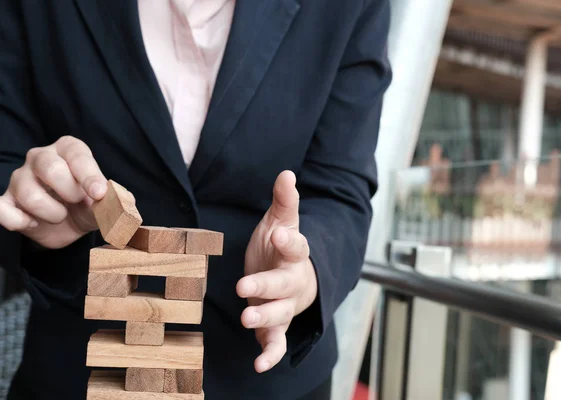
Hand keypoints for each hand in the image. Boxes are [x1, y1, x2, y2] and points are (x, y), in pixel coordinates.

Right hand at [0, 136, 106, 248]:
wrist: (68, 226)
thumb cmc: (87, 205)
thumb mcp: (106, 203)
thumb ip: (116, 200)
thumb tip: (124, 204)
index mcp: (68, 150)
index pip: (76, 154)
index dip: (89, 175)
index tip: (99, 194)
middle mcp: (41, 158)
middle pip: (50, 168)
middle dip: (69, 191)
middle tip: (76, 202)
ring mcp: (20, 178)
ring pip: (29, 193)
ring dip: (51, 213)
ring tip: (59, 216)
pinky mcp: (5, 201)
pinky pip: (1, 208)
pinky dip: (17, 220)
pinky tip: (33, 223)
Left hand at [237, 171, 317, 372]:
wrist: (291, 275)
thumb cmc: (281, 247)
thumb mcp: (282, 221)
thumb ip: (284, 201)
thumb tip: (286, 173)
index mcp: (294, 254)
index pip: (296, 247)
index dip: (289, 241)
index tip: (280, 234)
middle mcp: (293, 282)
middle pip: (284, 285)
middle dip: (266, 286)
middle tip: (246, 287)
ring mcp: (285, 305)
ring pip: (279, 314)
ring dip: (265, 318)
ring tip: (247, 319)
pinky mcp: (275, 325)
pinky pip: (276, 341)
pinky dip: (270, 354)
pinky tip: (259, 365)